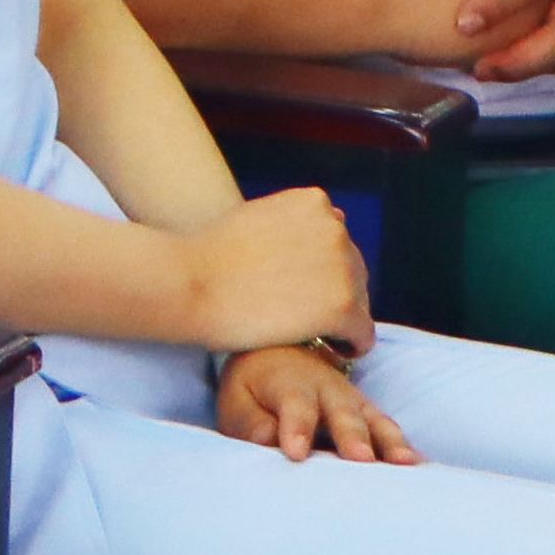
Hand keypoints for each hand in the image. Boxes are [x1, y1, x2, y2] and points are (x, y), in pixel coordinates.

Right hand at [172, 187, 372, 359]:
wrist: (192, 283)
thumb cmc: (211, 256)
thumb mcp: (256, 216)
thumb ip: (292, 223)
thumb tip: (328, 224)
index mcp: (314, 202)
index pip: (336, 243)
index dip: (319, 272)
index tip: (299, 292)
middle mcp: (335, 228)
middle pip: (353, 271)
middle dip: (332, 294)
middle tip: (301, 319)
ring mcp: (342, 266)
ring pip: (359, 303)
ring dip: (339, 320)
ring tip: (309, 335)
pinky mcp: (343, 305)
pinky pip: (362, 334)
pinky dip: (349, 346)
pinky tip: (327, 352)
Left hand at [212, 344, 417, 466]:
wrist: (279, 354)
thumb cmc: (254, 388)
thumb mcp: (237, 400)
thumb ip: (250, 421)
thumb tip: (266, 440)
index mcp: (289, 383)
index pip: (294, 406)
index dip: (296, 428)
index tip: (295, 452)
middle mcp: (327, 389)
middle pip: (342, 413)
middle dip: (352, 436)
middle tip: (360, 459)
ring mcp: (353, 400)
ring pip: (373, 420)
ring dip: (389, 442)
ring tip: (403, 464)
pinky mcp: (368, 412)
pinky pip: (388, 429)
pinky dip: (402, 446)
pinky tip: (419, 468)